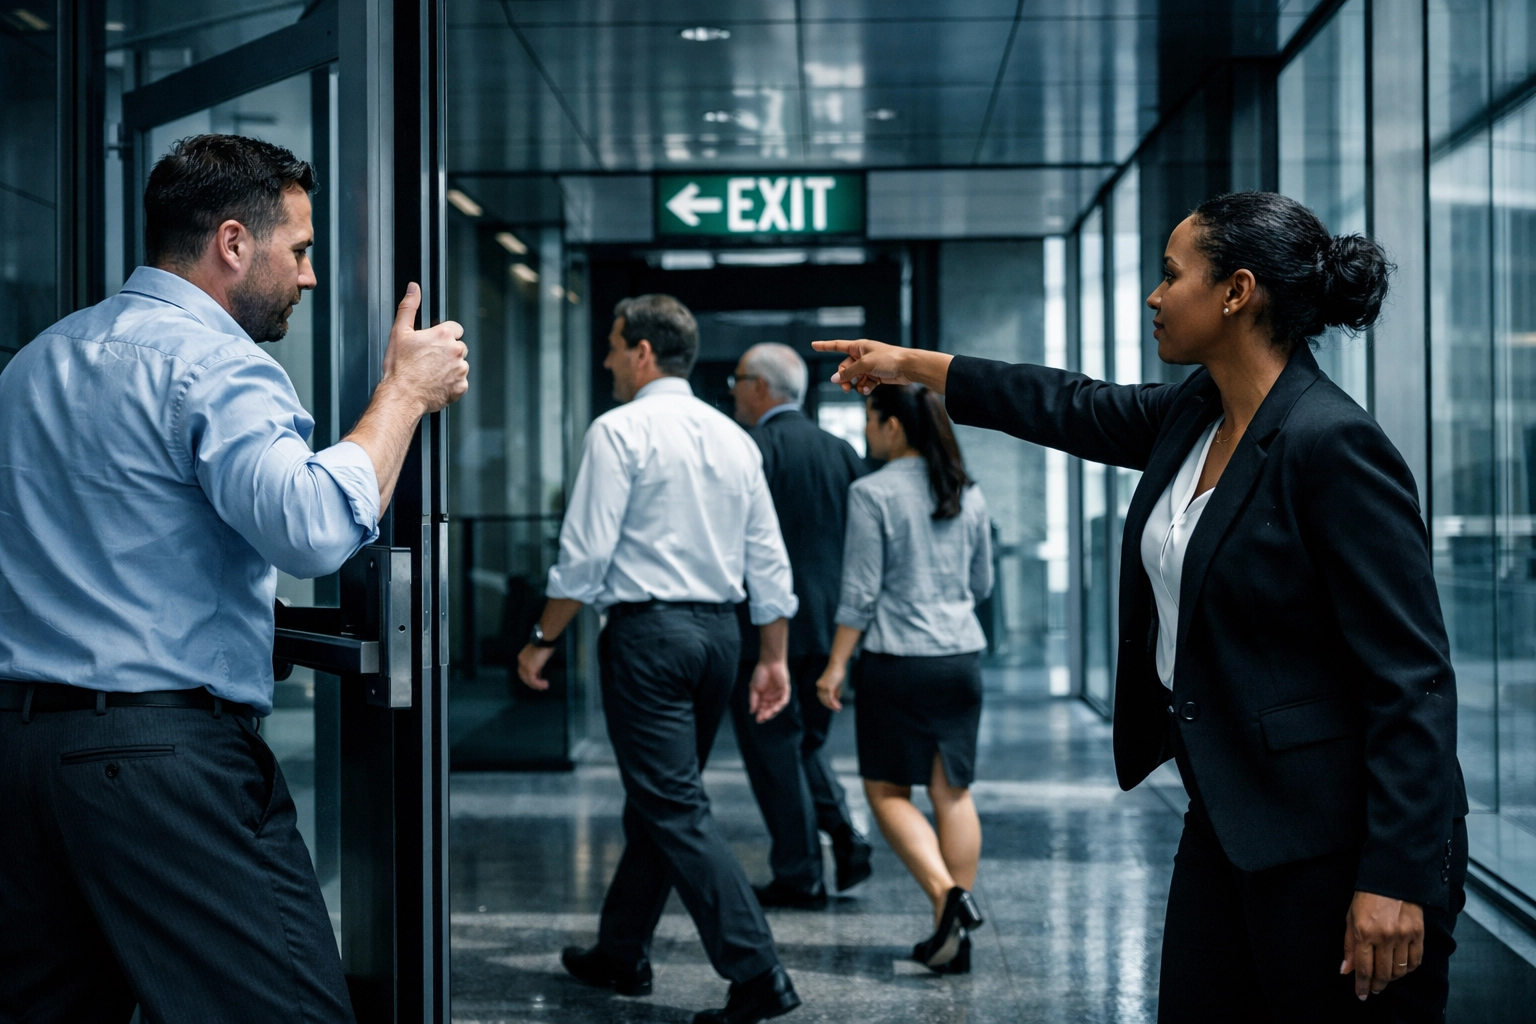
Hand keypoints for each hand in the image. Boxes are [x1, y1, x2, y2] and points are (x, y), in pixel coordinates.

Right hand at [383, 282, 467, 413]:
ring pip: (460, 365)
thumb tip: (413, 288)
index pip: (455, 329)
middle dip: (447, 352)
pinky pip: (460, 383)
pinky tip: (436, 384)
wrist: (401, 395)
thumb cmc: (399, 367)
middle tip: (429, 360)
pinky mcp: (461, 387)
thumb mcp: (399, 332)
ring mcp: (460, 370)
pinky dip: (451, 384)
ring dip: (449, 368)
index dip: (443, 336)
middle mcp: (456, 351)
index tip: (433, 344)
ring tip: (430, 373)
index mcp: (444, 335)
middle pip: (458, 347)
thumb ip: (409, 307)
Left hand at [517, 643, 554, 690]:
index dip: (529, 678)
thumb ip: (536, 663)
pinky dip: (539, 684)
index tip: (537, 681)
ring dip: (536, 686)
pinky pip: (533, 681)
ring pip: (528, 681)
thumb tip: (539, 673)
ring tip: (544, 687)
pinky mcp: (530, 669)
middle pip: (524, 677)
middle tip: (540, 688)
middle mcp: (521, 663)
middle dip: (531, 684)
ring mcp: (525, 666)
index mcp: (521, 658)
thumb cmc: (543, 645)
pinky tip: (545, 684)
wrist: (544, 640)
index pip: (523, 671)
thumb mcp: (538, 655)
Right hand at [749, 659, 790, 722]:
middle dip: (766, 714)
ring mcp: (779, 694)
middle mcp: (772, 697)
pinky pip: (784, 700)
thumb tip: (752, 711)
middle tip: (761, 719)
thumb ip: (753, 700)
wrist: (769, 663)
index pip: (763, 708)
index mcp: (764, 697)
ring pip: (777, 706)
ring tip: (766, 715)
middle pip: (770, 709)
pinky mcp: (785, 690)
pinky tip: (775, 709)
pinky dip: (780, 705)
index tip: (757, 720)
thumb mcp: (754, 688)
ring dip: (772, 712)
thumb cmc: (760, 674)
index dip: (760, 714)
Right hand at [811, 339, 911, 394]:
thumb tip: (834, 379)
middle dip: (844, 378)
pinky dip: (865, 387)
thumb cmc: (888, 359)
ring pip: (854, 377)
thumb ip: (848, 372)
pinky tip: (869, 389)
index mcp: (858, 347)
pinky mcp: (876, 375)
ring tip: (860, 389)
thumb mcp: (865, 365)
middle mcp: (862, 355)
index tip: (813, 345)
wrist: (908, 367)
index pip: (837, 346)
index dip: (825, 346)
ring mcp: (869, 366)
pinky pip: (864, 383)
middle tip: (846, 388)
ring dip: (855, 384)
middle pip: (844, 368)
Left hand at [816, 663, 845, 710]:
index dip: (827, 703)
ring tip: (839, 709)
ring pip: (827, 700)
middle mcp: (820, 686)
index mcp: (819, 685)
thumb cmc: (837, 671)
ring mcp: (824, 687)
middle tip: (836, 709)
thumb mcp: (835, 684)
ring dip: (833, 706)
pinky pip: (831, 698)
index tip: (832, 707)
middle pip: (823, 700)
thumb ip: (835, 691)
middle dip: (830, 706)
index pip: (821, 697)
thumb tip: (836, 700)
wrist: (837, 664)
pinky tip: (839, 706)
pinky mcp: (829, 687)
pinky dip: (835, 703)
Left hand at [1341, 891, 1423, 999]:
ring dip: (1392, 978)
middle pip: (1383, 973)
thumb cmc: (1367, 898)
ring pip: (1399, 970)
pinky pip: (1415, 961)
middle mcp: (1385, 937)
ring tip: (1385, 978)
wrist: (1392, 878)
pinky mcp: (1418, 934)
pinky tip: (1401, 969)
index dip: (1362, 985)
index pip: (1364, 968)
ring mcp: (1403, 936)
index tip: (1361, 995)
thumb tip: (1345, 970)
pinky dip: (1408, 969)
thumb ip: (1349, 946)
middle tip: (1373, 989)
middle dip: (1377, 985)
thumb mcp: (1351, 918)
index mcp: (1364, 932)